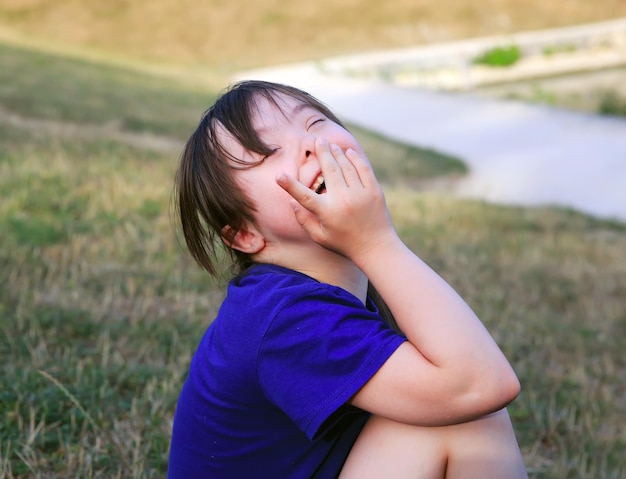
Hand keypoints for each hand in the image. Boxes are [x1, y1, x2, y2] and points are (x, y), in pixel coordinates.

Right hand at [276, 138, 397, 260]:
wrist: (376, 248)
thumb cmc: (344, 244)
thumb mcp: (320, 237)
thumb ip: (304, 220)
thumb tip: (291, 202)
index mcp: (327, 213)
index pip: (304, 196)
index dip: (290, 186)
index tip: (279, 176)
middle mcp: (343, 201)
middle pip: (329, 170)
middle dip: (321, 152)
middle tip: (316, 140)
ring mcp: (360, 194)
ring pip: (346, 166)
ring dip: (337, 153)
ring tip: (330, 145)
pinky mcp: (374, 191)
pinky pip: (363, 169)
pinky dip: (355, 159)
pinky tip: (349, 152)